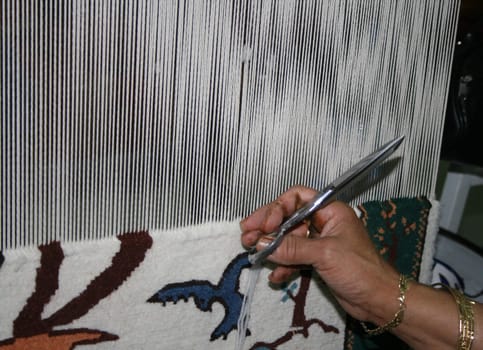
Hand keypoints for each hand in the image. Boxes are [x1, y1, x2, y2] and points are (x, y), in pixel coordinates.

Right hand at [240, 185, 399, 323]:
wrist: (379, 300)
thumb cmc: (360, 270)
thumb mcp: (325, 254)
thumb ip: (292, 248)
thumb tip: (261, 243)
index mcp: (330, 211)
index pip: (296, 198)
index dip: (277, 209)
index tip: (264, 225)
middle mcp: (323, 223)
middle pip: (288, 218)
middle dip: (267, 227)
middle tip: (246, 235)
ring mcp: (319, 242)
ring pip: (288, 239)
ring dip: (271, 247)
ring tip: (252, 254)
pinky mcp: (317, 261)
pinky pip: (294, 258)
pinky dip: (283, 265)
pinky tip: (276, 276)